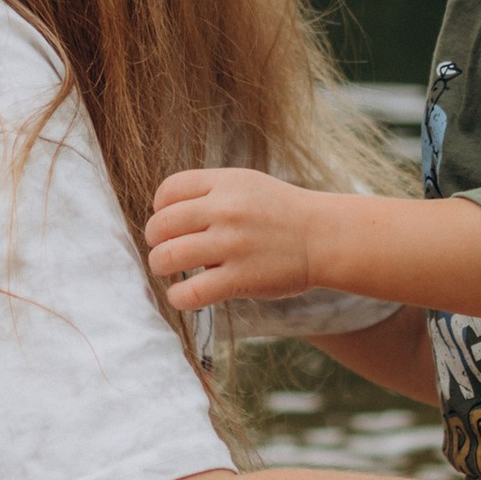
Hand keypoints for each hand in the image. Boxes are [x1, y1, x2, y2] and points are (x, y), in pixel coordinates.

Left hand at [146, 166, 327, 309]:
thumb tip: (163, 218)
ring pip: (167, 258)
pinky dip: (178, 297)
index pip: (167, 191)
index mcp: (225, 183)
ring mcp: (233, 245)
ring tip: (172, 272)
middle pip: (160, 225)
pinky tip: (184, 294)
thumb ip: (207, 193)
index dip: (160, 210)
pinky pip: (190, 293)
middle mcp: (226, 210)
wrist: (324, 237)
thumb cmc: (280, 213)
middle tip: (168, 251)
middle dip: (156, 242)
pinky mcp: (240, 278)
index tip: (171, 224)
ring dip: (161, 267)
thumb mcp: (246, 184)